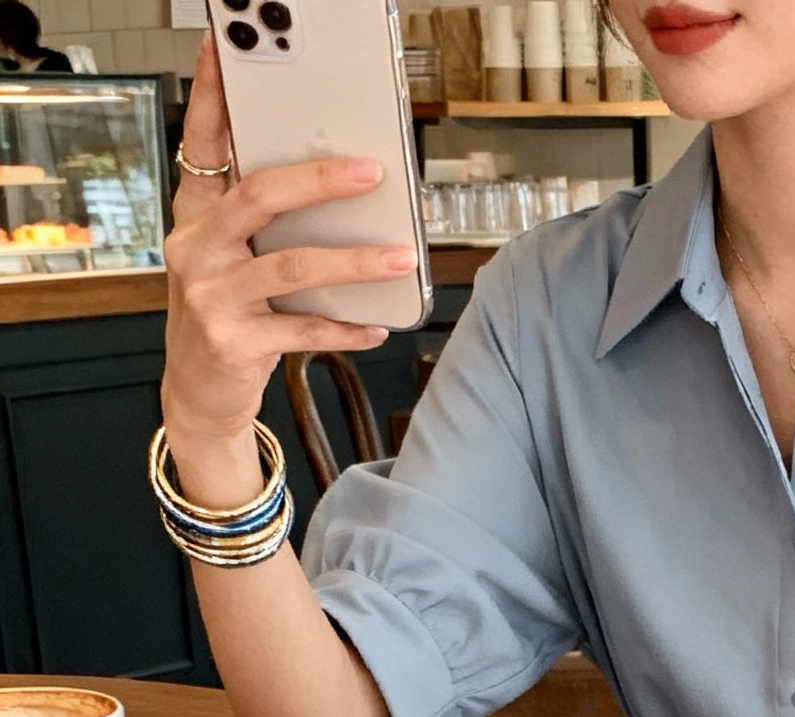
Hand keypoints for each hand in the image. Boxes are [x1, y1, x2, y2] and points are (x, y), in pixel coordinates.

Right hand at [161, 34, 417, 497]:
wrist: (198, 392)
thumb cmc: (224, 312)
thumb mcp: (228, 255)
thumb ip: (260, 218)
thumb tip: (332, 176)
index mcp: (196, 215)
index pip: (203, 142)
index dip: (215, 95)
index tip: (225, 48)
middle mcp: (196, 249)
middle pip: (259, 197)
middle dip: (318, 180)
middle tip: (371, 172)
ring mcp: (212, 298)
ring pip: (291, 267)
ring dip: (353, 262)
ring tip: (400, 255)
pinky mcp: (234, 344)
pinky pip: (303, 331)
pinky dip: (345, 329)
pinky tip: (379, 325)